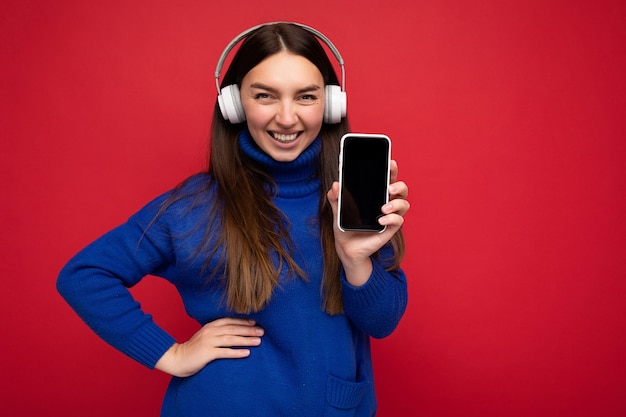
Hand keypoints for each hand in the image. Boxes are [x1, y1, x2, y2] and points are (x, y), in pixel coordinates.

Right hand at [155, 317, 263, 376]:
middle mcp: (210, 331)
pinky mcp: (206, 353)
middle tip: (262, 331)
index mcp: (210, 326)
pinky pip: (224, 352)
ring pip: (231, 339)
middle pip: (233, 329)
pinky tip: (247, 353)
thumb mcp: (205, 337)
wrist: (176, 359)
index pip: (229, 321)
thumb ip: (216, 333)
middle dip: (249, 330)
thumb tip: (232, 333)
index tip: (255, 323)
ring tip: (259, 341)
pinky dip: (236, 352)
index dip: (243, 321)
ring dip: (246, 340)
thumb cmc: (193, 350)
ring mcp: (208, 342)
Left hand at [326, 159, 409, 285]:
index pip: (387, 178)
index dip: (391, 169)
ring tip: (383, 208)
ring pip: (404, 204)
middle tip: (389, 187)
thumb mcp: (337, 209)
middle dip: (399, 185)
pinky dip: (392, 218)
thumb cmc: (345, 225)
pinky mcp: (390, 229)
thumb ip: (335, 197)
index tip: (390, 162)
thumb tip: (335, 184)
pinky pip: (398, 221)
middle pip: (401, 189)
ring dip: (397, 203)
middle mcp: (386, 203)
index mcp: (375, 194)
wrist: (345, 247)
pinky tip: (381, 220)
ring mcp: (389, 216)